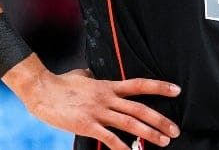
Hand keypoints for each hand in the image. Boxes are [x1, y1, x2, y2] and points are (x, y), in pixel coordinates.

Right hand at [19, 67, 181, 149]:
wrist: (42, 90)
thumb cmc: (61, 83)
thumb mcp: (83, 76)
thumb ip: (93, 78)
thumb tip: (95, 76)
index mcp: (107, 85)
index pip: (139, 85)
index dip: (159, 87)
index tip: (176, 90)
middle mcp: (106, 98)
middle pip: (140, 108)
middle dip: (160, 120)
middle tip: (175, 130)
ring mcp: (98, 111)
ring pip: (130, 123)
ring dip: (149, 133)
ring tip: (163, 142)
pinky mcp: (87, 125)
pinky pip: (109, 138)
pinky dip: (122, 147)